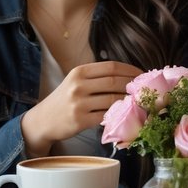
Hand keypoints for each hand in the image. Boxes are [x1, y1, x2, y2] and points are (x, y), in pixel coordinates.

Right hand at [21, 60, 139, 155]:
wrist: (43, 120)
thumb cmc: (64, 100)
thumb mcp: (75, 82)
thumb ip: (96, 78)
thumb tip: (127, 78)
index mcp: (79, 72)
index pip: (111, 67)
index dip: (130, 70)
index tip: (142, 75)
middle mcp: (78, 85)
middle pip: (114, 82)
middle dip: (132, 85)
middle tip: (144, 89)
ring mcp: (79, 103)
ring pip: (112, 99)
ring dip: (129, 101)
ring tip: (139, 102)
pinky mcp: (80, 120)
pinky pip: (105, 116)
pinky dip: (118, 115)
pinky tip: (125, 115)